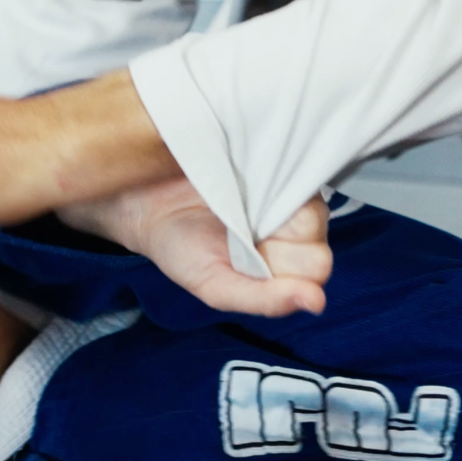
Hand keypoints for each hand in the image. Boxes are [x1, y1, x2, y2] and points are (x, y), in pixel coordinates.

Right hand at [60, 179, 332, 316]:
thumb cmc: (181, 248)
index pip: (317, 267)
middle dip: (284, 236)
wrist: (142, 202)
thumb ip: (264, 300)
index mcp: (285, 260)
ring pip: (310, 200)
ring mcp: (286, 189)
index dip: (288, 264)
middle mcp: (293, 224)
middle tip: (242, 228)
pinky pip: (292, 165)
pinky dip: (270, 173)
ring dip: (277, 202)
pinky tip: (240, 177)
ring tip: (237, 200)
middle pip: (319, 232)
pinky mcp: (274, 157)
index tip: (250, 257)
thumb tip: (317, 303)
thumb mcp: (216, 285)